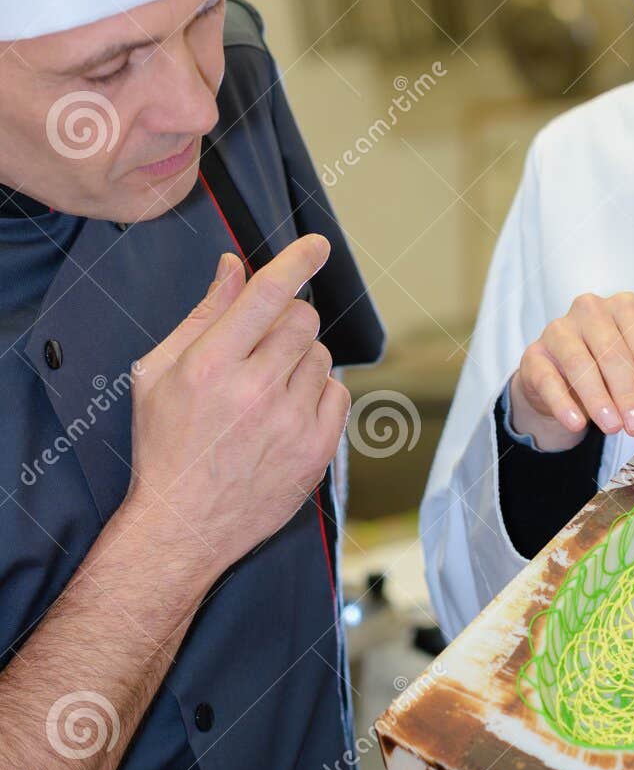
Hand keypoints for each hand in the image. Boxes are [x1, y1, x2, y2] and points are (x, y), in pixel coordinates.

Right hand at [123, 235, 351, 590]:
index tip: (316, 245)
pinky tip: (286, 414)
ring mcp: (290, 423)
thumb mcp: (159, 373)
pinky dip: (317, 395)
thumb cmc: (165, 445)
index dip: (296, 261)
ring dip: (299, 361)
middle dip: (286, 321)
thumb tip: (234, 267)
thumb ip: (203, 315)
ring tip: (266, 391)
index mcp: (210, 366)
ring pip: (321, 356)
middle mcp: (254, 391)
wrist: (183, 524)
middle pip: (302, 320)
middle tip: (263, 347)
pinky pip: (338, 393)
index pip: (267, 295)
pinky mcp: (315, 450)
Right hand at [508, 291, 633, 452]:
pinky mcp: (533, 357)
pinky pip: (547, 376)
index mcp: (623, 306)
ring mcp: (557, 332)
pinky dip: (562, 400)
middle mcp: (588, 310)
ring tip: (612, 427)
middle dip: (628, 390)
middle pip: (610, 349)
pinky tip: (577, 423)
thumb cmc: (619, 368)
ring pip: (577, 361)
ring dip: (596, 396)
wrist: (565, 383)